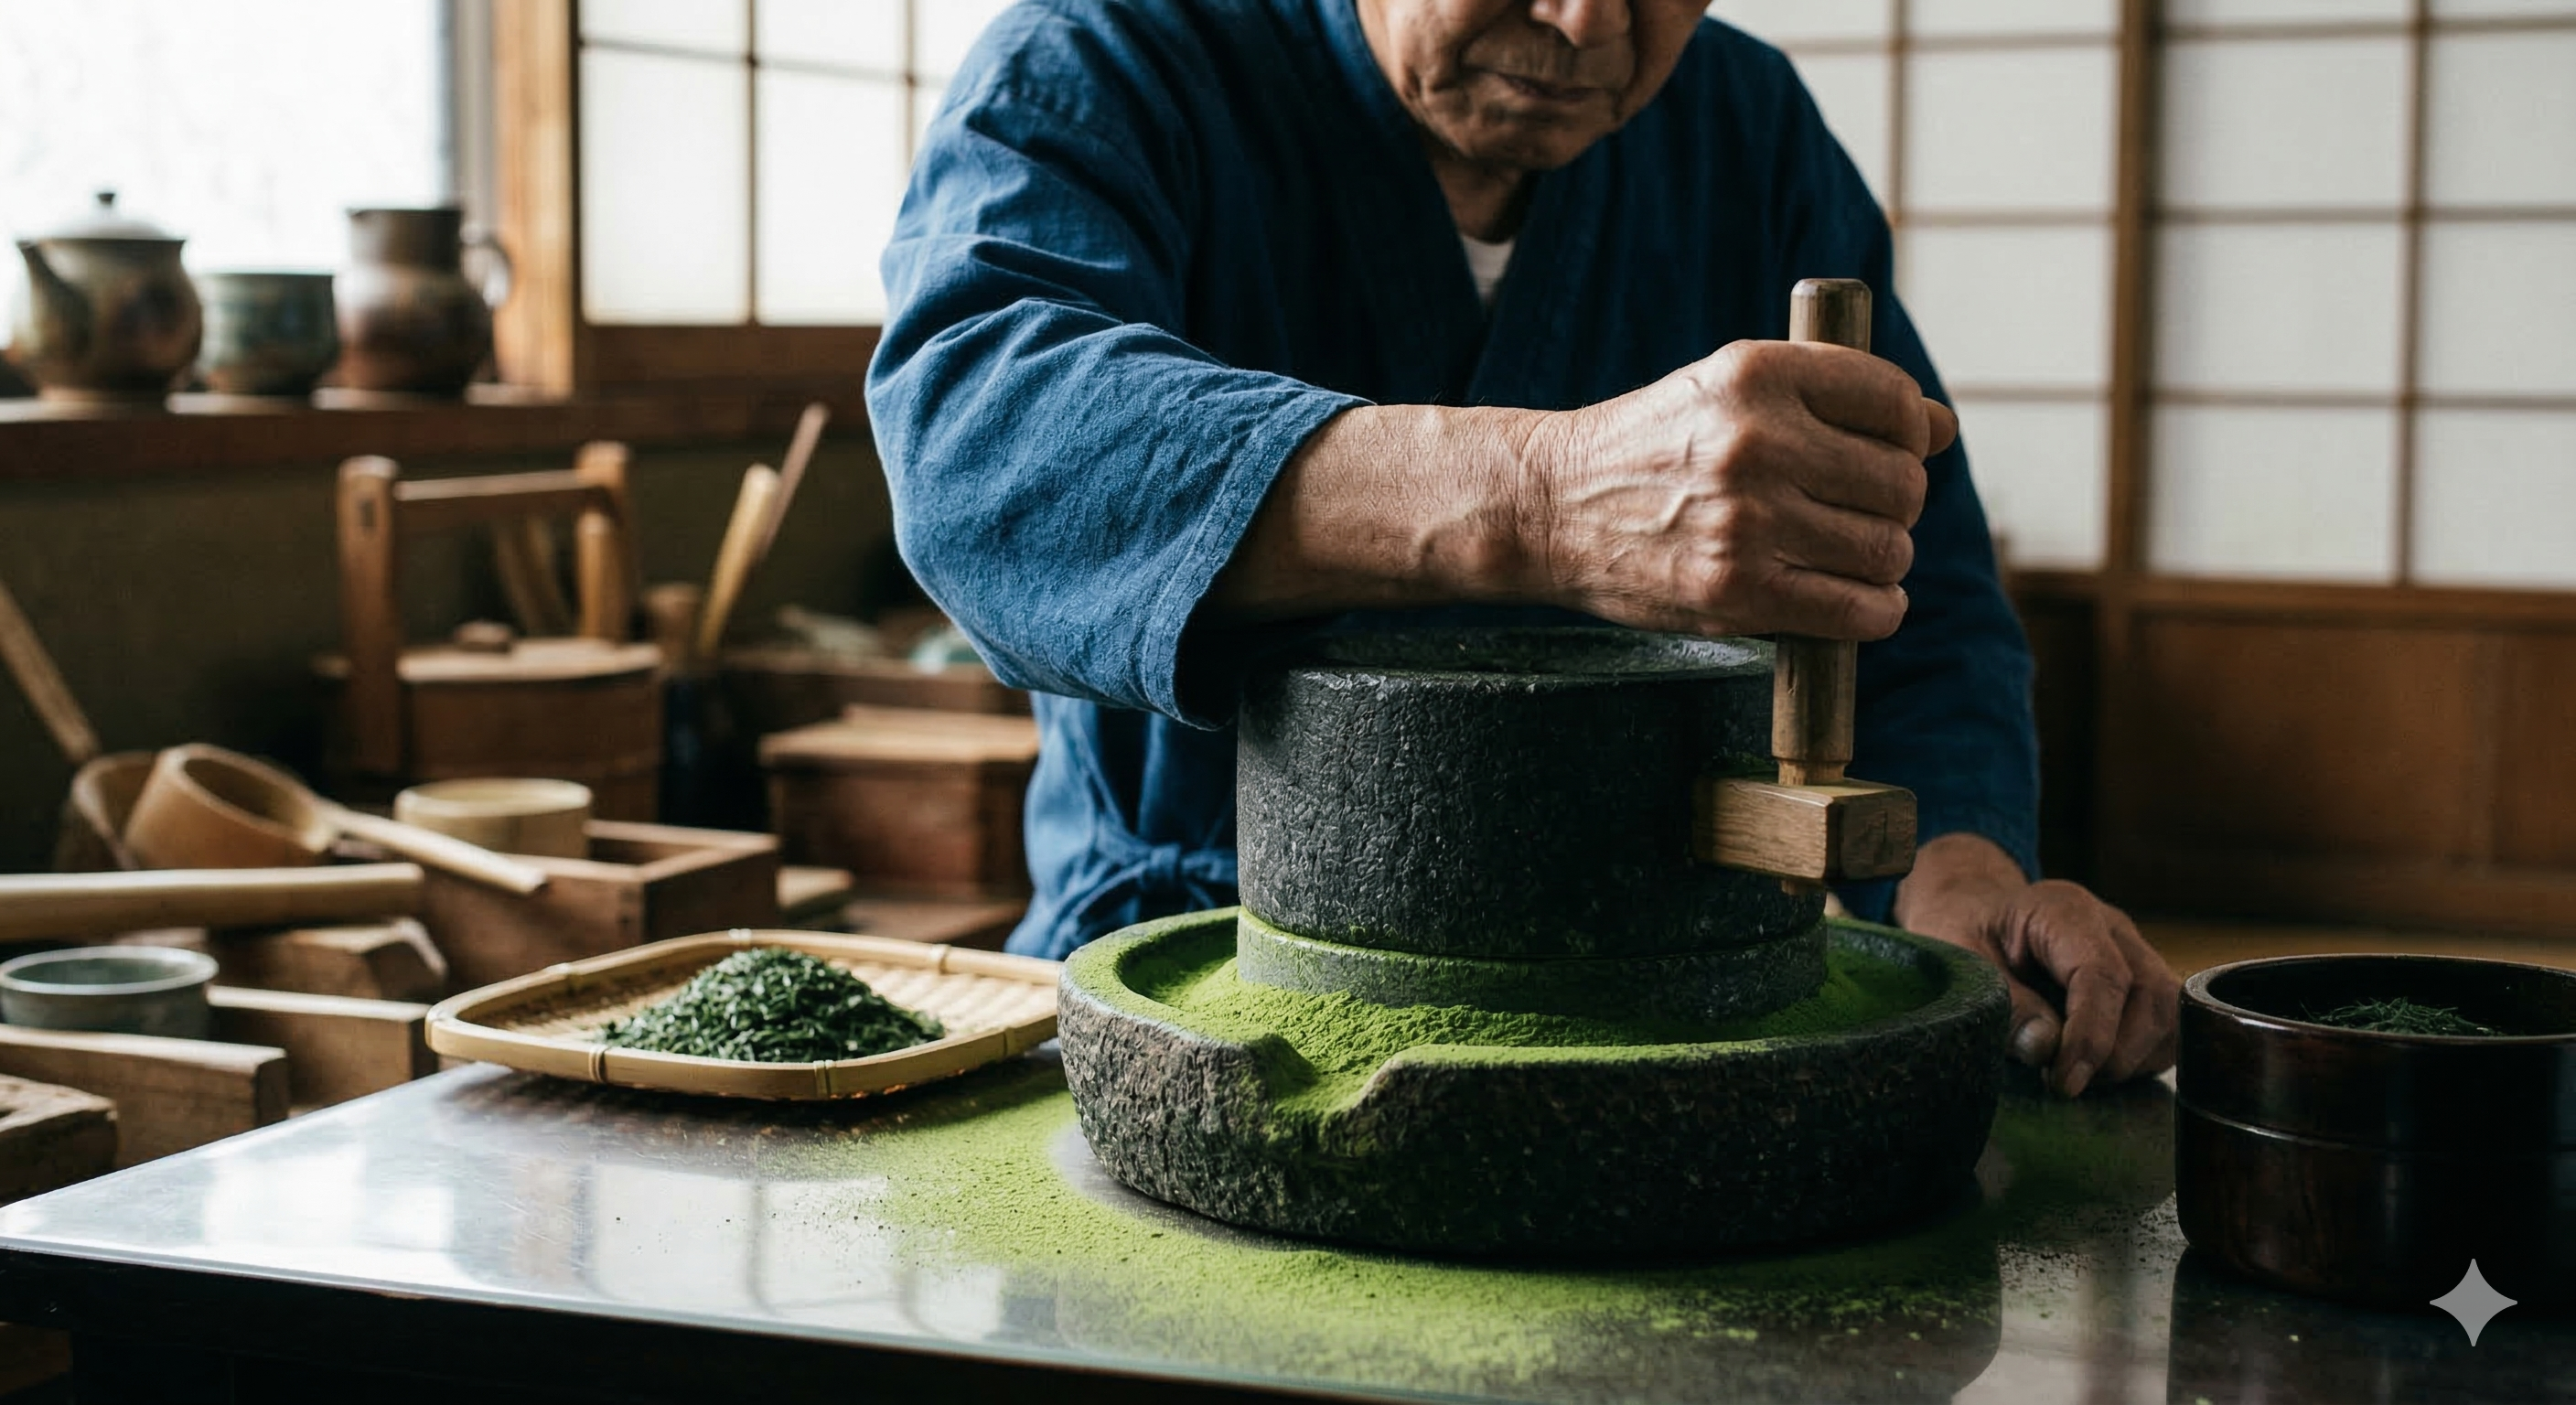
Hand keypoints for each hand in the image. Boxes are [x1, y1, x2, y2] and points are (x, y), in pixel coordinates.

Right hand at [1520, 339, 1958, 640]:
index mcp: (1755, 373)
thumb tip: (1941, 427)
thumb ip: (1831, 398)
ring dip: (1880, 561)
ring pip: (1887, 549)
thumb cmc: (1649, 449)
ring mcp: (1748, 520)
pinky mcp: (1738, 592)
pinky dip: (1874, 612)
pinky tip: (1851, 601)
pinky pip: (1859, 610)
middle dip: (1893, 504)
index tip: (1885, 453)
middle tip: (1856, 514)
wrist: (1547, 509)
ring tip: (1844, 557)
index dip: (1908, 433)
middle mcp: (1756, 440)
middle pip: (1900, 482)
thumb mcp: (1726, 390)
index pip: (1893, 401)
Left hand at [1891, 833, 2178, 1097]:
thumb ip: (2005, 1006)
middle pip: (2151, 995)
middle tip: (2064, 1083)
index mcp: (2063, 909)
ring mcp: (2135, 953)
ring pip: (2170, 1014)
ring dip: (2132, 1060)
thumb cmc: (1964, 937)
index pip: (2103, 974)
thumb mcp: (1963, 967)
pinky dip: (2141, 1059)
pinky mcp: (2143, 983)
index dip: (2092, 1036)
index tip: (2066, 1082)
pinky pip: (2168, 1028)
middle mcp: (2112, 927)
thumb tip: (2046, 1050)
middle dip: (2116, 1055)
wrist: (1973, 918)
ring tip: (2076, 1074)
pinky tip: (2096, 1068)